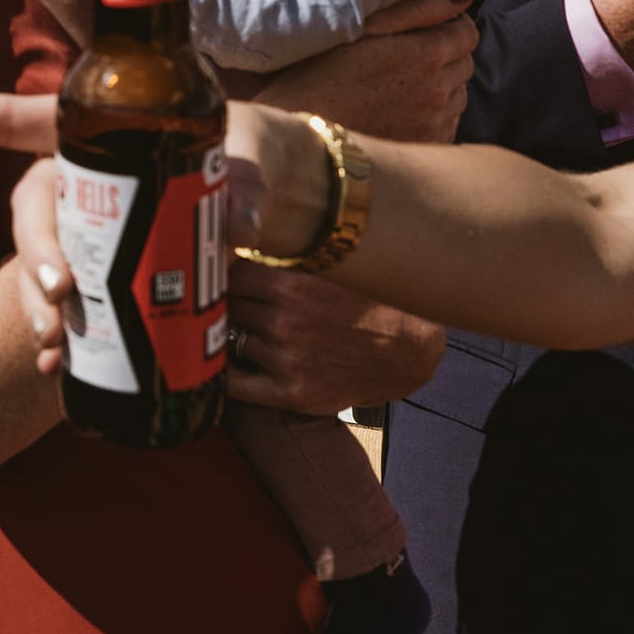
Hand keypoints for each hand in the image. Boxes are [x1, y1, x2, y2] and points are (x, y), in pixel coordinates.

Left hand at [224, 262, 443, 413]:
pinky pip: (236, 386)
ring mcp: (288, 360)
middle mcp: (286, 323)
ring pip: (233, 340)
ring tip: (252, 328)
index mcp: (292, 286)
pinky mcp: (293, 393)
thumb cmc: (363, 300)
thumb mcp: (327, 265)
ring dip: (236, 334)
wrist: (406, 349)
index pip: (232, 275)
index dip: (230, 274)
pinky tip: (228, 363)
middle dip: (232, 303)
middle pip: (229, 307)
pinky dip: (226, 374)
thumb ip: (283, 255)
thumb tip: (232, 239)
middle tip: (239, 301)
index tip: (231, 276)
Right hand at [255, 0, 477, 140]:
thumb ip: (418, 6)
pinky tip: (402, 112)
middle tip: (409, 56)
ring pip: (459, 95)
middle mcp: (438, 89)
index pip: (467, 31)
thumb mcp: (362, 25)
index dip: (449, 24)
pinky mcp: (425, 146)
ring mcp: (434, 122)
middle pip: (465, 62)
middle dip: (446, 54)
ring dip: (442, 85)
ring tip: (403, 85)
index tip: (426, 27)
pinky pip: (448, 125)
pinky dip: (435, 116)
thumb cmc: (319, 71)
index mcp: (425, 53)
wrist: (298, 130)